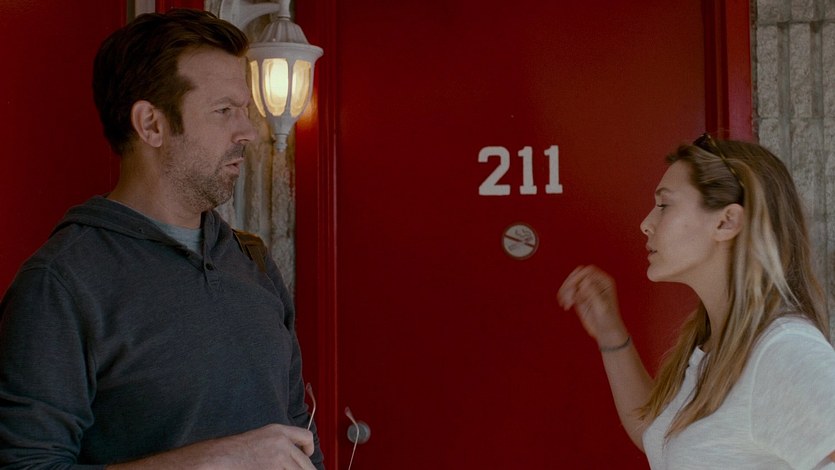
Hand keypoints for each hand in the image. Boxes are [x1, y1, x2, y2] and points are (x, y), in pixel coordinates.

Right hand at [108, 423, 316, 469]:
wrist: (213, 460)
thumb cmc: (228, 454)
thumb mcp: (256, 442)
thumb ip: (276, 448)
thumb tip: (292, 459)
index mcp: (277, 431)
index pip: (307, 440)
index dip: (308, 453)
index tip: (306, 461)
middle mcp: (281, 443)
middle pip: (307, 464)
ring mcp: (278, 458)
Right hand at [557, 265, 628, 347]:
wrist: (606, 332)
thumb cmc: (609, 320)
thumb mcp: (602, 307)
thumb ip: (594, 293)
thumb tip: (585, 281)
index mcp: (604, 281)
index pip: (588, 271)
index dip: (579, 277)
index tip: (573, 289)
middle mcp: (596, 283)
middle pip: (578, 274)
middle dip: (570, 283)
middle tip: (566, 296)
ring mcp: (586, 289)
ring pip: (571, 282)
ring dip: (565, 291)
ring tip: (565, 303)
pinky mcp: (579, 297)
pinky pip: (568, 291)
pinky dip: (564, 297)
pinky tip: (566, 306)